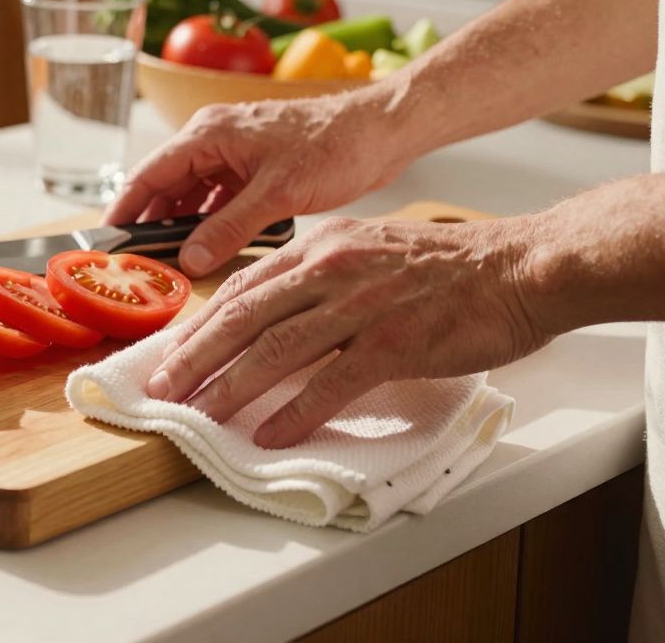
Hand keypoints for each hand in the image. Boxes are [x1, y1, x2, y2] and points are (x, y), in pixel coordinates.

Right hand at [104, 83, 430, 277]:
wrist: (382, 131)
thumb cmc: (334, 146)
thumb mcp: (277, 194)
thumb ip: (229, 228)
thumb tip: (190, 261)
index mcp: (209, 134)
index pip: (149, 174)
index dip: (124, 209)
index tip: (106, 240)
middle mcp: (214, 138)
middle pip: (165, 186)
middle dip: (150, 223)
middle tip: (135, 263)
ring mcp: (233, 152)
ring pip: (191, 194)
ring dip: (181, 226)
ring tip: (167, 263)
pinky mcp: (253, 167)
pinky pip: (217, 197)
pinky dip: (209, 222)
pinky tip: (208, 248)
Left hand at [146, 215, 551, 448]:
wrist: (520, 265)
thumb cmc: (447, 266)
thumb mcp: (368, 252)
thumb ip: (319, 278)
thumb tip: (274, 315)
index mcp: (320, 248)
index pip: (241, 288)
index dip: (200, 325)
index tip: (171, 353)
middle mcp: (329, 270)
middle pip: (243, 317)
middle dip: (194, 358)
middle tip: (161, 390)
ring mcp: (359, 305)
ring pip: (275, 349)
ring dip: (229, 387)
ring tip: (197, 416)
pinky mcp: (393, 341)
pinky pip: (331, 382)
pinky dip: (296, 412)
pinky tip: (269, 435)